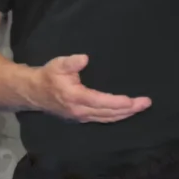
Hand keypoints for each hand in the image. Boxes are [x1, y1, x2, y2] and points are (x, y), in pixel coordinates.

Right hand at [28, 52, 150, 123]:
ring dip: (124, 115)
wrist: (32, 92)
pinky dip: (115, 117)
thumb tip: (84, 58)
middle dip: (129, 109)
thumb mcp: (57, 65)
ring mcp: (80, 117)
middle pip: (109, 113)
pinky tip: (123, 113)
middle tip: (146, 103)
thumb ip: (71, 62)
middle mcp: (80, 111)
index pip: (101, 102)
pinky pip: (102, 119)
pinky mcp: (80, 118)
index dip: (118, 102)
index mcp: (76, 97)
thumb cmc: (47, 76)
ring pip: (107, 118)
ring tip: (139, 108)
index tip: (133, 100)